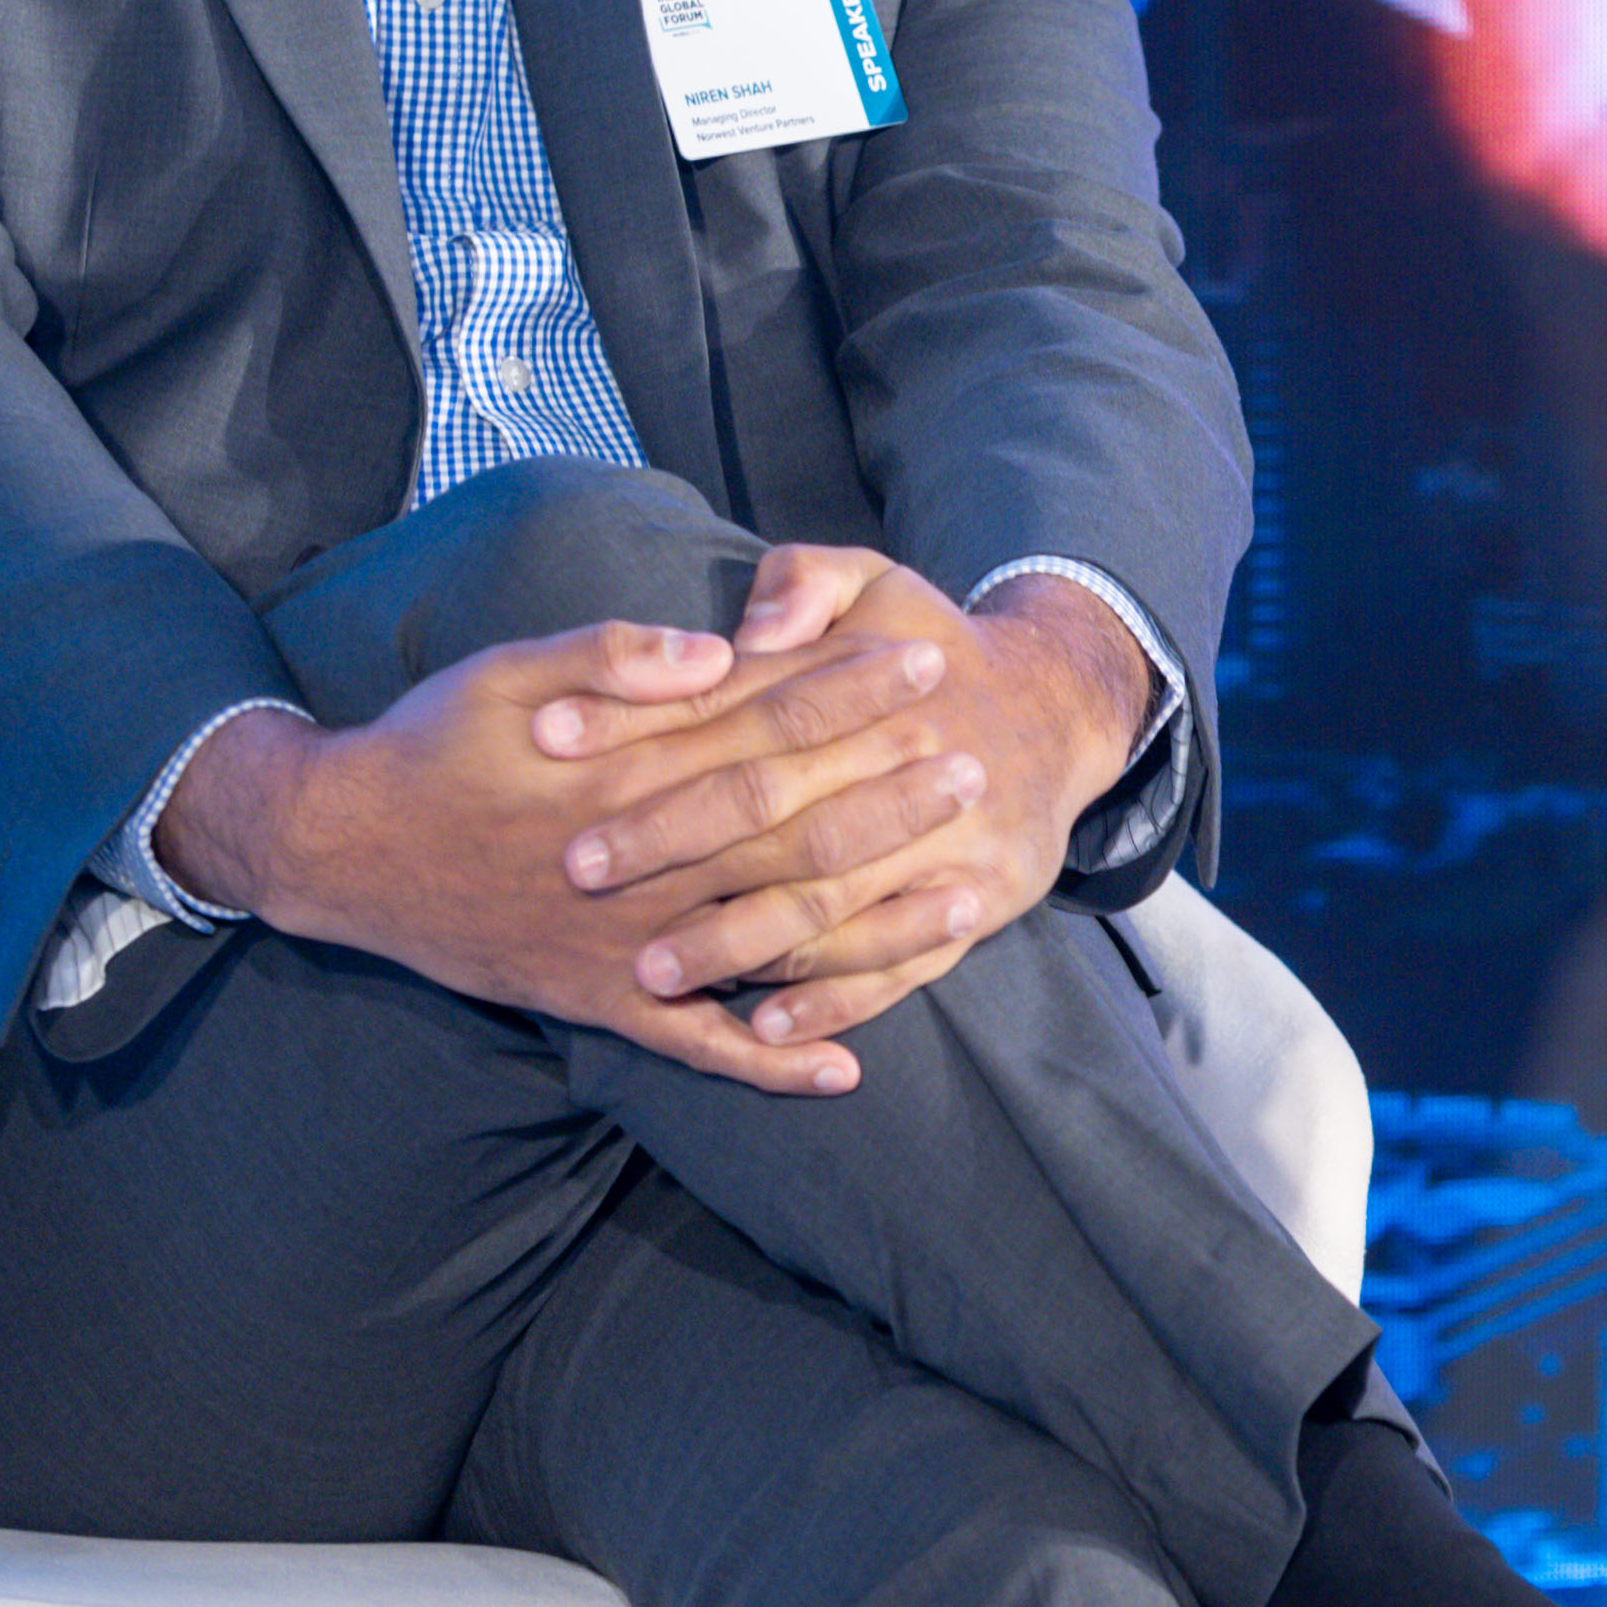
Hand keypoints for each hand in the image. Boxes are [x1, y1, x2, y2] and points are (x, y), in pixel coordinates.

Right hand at [153, 601, 1008, 1090]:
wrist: (342, 850)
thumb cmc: (432, 743)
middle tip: (977, 770)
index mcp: (626, 772)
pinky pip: (699, 1045)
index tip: (923, 660)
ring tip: (960, 902)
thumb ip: (615, 656)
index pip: (765, 725)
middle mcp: (642, 865)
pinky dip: (770, 1060)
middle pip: (793, 830)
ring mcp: (627, 945)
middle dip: (892, 799)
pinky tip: (843, 1069)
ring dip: (870, 926)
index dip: (850, 691)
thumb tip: (716, 649)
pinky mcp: (602, 1001)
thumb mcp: (510, 668)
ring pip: (771, 939)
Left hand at [540, 544, 1155, 1044]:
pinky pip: (894, 968)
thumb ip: (806, 581)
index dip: (638, 720)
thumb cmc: (930, 648)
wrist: (1056, 714)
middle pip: (769, 810)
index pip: (732, 705)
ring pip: (823, 905)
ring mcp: (939, 849)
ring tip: (650, 970)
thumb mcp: (876, 581)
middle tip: (577, 868)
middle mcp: (900, 768)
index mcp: (862, 687)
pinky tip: (763, 1026)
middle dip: (669, 841)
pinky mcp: (969, 907)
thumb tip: (757, 623)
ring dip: (736, 944)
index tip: (551, 738)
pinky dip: (832, 1001)